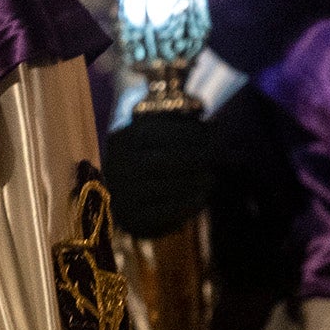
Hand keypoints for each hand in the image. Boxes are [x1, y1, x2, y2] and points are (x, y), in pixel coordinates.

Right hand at [101, 112, 218, 240]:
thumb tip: (199, 109)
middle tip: (215, 156)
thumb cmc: (154, 149)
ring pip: (166, 189)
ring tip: (210, 177)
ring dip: (194, 182)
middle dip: (194, 158)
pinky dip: (188, 205)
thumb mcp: (160, 126)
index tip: (209, 134)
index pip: (157, 133)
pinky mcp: (132, 220)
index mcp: (120, 139)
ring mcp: (121, 196)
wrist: (131, 186)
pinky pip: (165, 214)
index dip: (187, 133)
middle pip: (163, 162)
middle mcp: (114, 168)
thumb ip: (177, 114)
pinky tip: (202, 197)